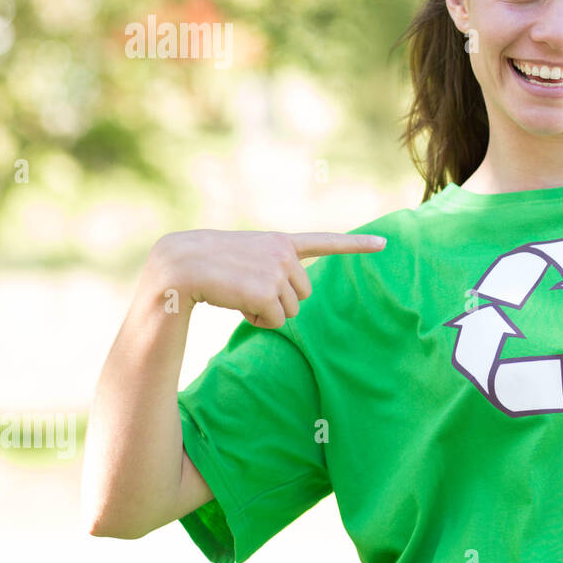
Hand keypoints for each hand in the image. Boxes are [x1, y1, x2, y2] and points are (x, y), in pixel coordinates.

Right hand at [146, 229, 387, 328]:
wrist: (176, 267)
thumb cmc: (204, 268)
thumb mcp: (243, 258)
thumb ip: (270, 268)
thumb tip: (283, 301)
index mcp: (279, 242)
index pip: (325, 242)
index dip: (357, 245)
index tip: (385, 243)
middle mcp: (283, 252)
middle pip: (303, 295)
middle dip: (278, 302)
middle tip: (245, 290)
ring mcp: (276, 270)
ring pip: (290, 311)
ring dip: (265, 312)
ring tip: (236, 294)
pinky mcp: (266, 289)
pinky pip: (274, 321)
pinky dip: (256, 320)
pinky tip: (234, 303)